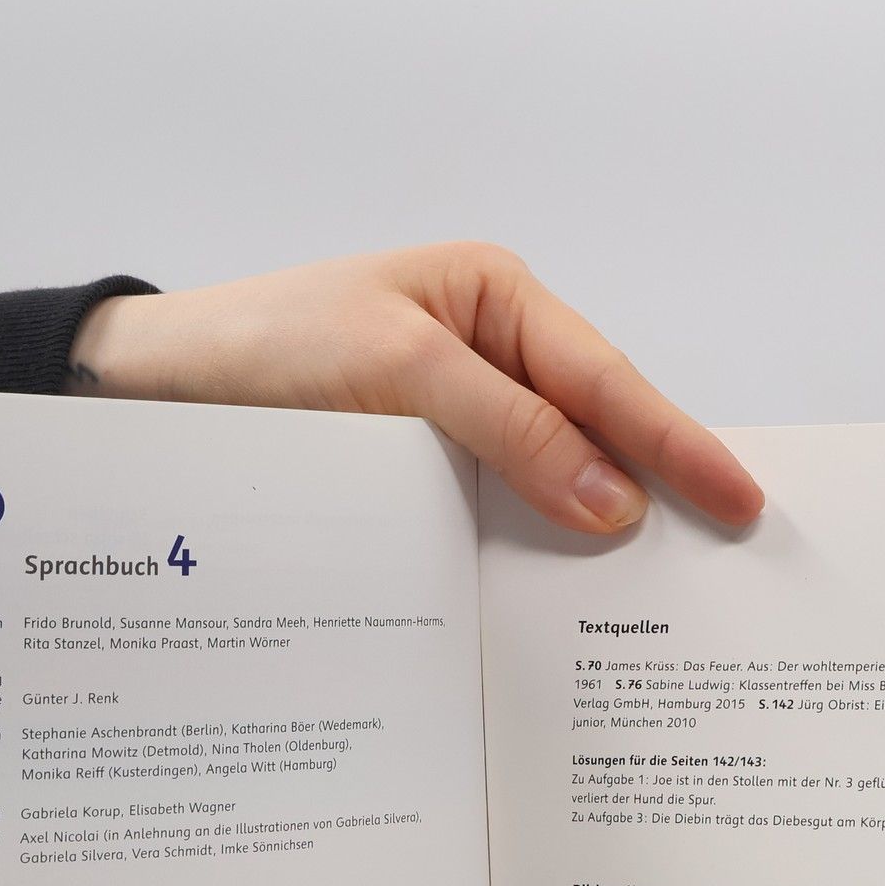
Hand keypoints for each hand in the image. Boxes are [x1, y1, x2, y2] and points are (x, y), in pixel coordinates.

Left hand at [65, 242, 763, 536]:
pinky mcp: (416, 467)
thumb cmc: (264, 348)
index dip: (675, 444)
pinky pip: (492, 506)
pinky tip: (558, 587)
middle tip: (729, 552)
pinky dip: (527, 544)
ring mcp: (453, 413)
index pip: (604, 379)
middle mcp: (484, 351)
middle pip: (591, 427)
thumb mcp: (397, 374)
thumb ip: (510, 429)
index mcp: (494, 297)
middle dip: (655, 485)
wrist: (148, 389)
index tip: (736, 499)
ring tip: (662, 586)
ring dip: (590, 528)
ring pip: (546, 476)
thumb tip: (612, 499)